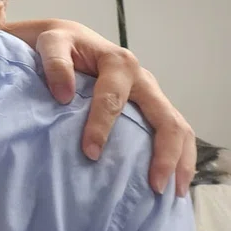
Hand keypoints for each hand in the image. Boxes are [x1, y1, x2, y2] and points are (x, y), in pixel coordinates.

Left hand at [5, 18, 195, 196]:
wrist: (69, 38)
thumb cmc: (59, 44)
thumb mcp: (50, 44)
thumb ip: (55, 64)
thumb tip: (64, 95)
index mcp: (117, 62)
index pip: (112, 98)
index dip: (101, 126)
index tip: (90, 152)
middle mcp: (140, 78)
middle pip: (165, 117)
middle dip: (164, 152)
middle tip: (154, 185)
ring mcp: (149, 93)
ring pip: (177, 126)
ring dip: (180, 159)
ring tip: (174, 192)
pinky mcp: (150, 105)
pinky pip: (172, 130)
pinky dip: (179, 155)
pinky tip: (173, 180)